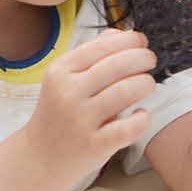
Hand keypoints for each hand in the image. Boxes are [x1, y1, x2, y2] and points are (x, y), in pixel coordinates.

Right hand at [22, 29, 156, 177]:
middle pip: (117, 65)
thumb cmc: (59, 112)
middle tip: (150, 59)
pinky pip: (130, 127)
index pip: (101, 47)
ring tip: (148, 84)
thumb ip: (92, 53)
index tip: (141, 41)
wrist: (41, 156)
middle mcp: (68, 93)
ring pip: (127, 91)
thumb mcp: (65, 78)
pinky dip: (142, 118)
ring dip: (146, 83)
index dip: (128, 41)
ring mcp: (80, 120)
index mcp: (60, 71)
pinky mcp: (95, 145)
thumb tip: (124, 34)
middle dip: (142, 58)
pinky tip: (141, 114)